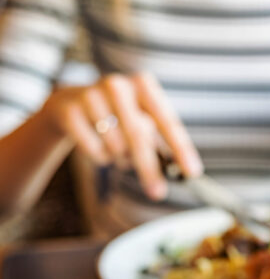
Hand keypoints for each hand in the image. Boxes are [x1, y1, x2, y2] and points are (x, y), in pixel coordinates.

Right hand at [42, 72, 202, 199]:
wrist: (68, 106)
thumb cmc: (116, 118)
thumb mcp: (140, 122)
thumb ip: (159, 143)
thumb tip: (180, 171)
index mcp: (143, 85)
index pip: (167, 121)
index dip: (181, 148)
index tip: (192, 172)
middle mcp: (117, 85)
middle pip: (139, 135)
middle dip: (149, 168)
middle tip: (158, 193)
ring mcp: (91, 95)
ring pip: (115, 146)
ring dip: (119, 158)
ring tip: (115, 149)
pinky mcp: (70, 111)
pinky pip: (93, 149)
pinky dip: (99, 156)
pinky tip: (95, 144)